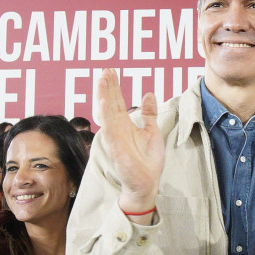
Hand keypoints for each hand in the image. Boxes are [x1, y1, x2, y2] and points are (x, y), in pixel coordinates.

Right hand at [96, 69, 163, 223]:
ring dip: (104, 96)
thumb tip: (149, 94)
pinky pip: (109, 131)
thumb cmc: (147, 161)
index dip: (113, 86)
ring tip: (102, 80)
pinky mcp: (116, 149)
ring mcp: (115, 139)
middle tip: (105, 70)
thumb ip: (149, 114)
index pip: (117, 101)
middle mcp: (117, 130)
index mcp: (125, 125)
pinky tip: (103, 104)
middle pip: (110, 104)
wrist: (147, 184)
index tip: (110, 71)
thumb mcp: (152, 132)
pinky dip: (106, 117)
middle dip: (107, 87)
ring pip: (107, 114)